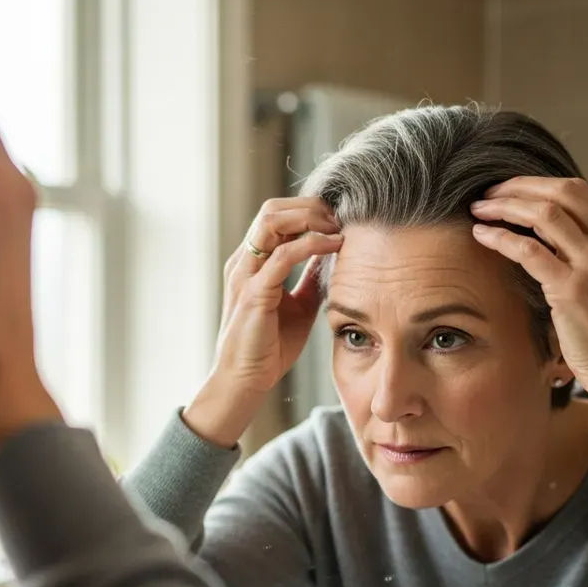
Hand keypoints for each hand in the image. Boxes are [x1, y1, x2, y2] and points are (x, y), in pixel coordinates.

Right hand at [184, 198, 342, 445]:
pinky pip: (283, 255)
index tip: (340, 220)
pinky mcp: (254, 292)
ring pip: (273, 220)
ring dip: (310, 217)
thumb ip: (310, 278)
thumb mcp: (299, 304)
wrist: (245, 380)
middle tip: (342, 218)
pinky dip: (312, 244)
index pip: (277, 216)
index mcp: (252, 262)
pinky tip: (335, 246)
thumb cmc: (269, 347)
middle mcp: (245, 261)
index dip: (309, 211)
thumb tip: (331, 255)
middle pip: (273, 208)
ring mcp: (246, 274)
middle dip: (311, 206)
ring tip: (338, 228)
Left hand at [470, 176, 587, 432]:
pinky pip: (528, 251)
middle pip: (560, 193)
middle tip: (487, 193)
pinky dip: (501, 238)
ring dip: (505, 207)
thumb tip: (542, 229)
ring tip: (479, 210)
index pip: (577, 190)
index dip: (536, 183)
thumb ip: (584, 249)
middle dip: (517, 187)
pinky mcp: (571, 288)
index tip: (507, 188)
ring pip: (543, 215)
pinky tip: (482, 235)